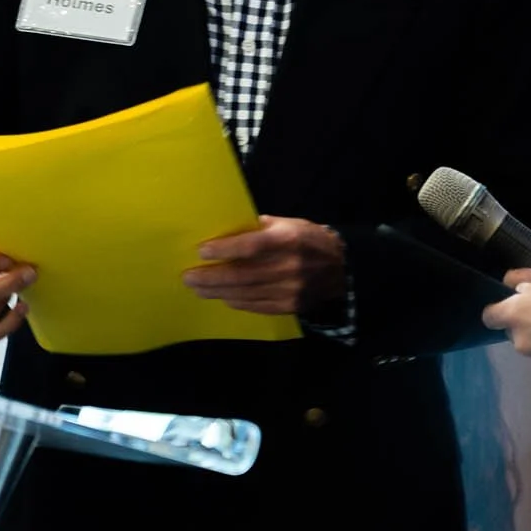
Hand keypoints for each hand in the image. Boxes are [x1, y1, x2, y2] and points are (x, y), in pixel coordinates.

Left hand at [185, 216, 346, 315]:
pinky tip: (222, 297)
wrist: (342, 269)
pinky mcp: (289, 307)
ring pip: (245, 293)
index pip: (249, 247)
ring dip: (217, 292)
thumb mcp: (288, 223)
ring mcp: (289, 290)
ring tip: (198, 288)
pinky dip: (236, 301)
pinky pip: (255, 306)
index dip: (224, 250)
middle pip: (241, 275)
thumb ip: (259, 228)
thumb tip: (227, 232)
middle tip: (188, 277)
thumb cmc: (309, 239)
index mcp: (287, 240)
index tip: (201, 252)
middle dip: (211, 278)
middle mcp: (288, 266)